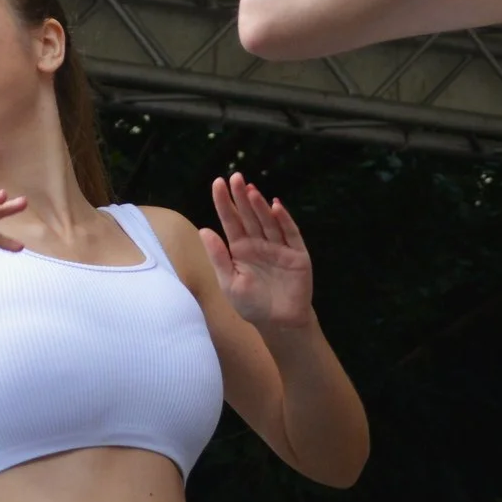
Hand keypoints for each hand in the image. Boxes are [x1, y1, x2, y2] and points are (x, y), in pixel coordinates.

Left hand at [200, 174, 314, 329]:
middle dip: (241, 197)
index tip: (218, 183)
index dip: (224, 202)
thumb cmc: (252, 304)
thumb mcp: (229, 283)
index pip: (230, 221)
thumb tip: (203, 229)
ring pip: (268, 221)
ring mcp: (279, 247)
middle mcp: (259, 244)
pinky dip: (284, 220)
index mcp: (240, 249)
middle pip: (249, 216)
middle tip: (235, 177)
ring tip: (251, 190)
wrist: (279, 324)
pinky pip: (290, 234)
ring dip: (260, 206)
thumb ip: (218, 257)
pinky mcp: (297, 255)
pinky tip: (275, 207)